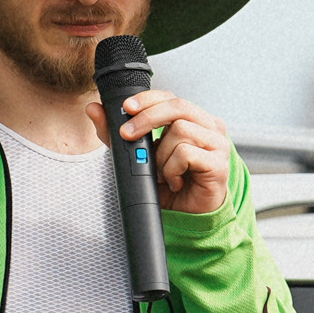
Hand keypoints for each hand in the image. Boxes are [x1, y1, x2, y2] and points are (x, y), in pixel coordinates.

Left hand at [89, 89, 229, 215]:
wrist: (189, 216)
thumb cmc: (171, 183)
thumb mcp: (138, 156)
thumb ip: (118, 134)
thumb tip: (94, 109)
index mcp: (194, 119)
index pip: (171, 97)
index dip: (148, 99)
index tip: (126, 108)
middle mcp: (209, 127)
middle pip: (178, 106)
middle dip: (147, 118)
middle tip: (128, 134)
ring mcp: (218, 145)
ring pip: (181, 130)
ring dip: (162, 155)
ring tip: (162, 172)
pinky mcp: (219, 164)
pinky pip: (187, 154)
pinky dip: (172, 169)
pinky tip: (174, 181)